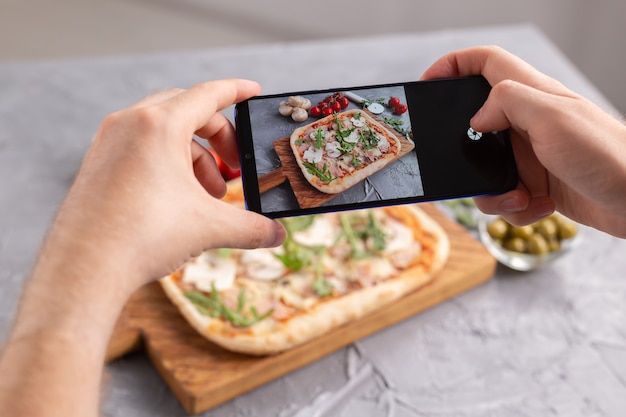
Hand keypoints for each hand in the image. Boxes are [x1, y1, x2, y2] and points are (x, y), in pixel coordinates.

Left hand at [57, 78, 285, 289]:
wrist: (84, 269)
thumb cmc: (142, 237)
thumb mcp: (209, 228)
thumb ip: (251, 228)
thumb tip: (277, 236)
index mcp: (159, 125)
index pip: (207, 95)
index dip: (236, 91)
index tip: (253, 91)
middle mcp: (130, 124)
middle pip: (187, 112)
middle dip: (218, 137)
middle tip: (234, 167)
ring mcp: (109, 142)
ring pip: (164, 133)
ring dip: (195, 157)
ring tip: (210, 194)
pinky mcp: (98, 163)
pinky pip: (142, 149)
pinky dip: (168, 165)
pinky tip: (180, 200)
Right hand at [422, 46, 625, 237]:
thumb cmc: (606, 154)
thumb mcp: (553, 118)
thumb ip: (508, 102)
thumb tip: (476, 116)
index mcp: (531, 95)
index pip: (484, 63)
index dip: (452, 65)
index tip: (427, 83)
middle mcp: (527, 122)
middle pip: (475, 124)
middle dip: (464, 150)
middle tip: (459, 165)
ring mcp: (532, 155)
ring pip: (485, 170)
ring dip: (492, 191)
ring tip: (519, 198)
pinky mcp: (537, 184)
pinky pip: (506, 196)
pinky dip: (516, 207)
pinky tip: (539, 207)